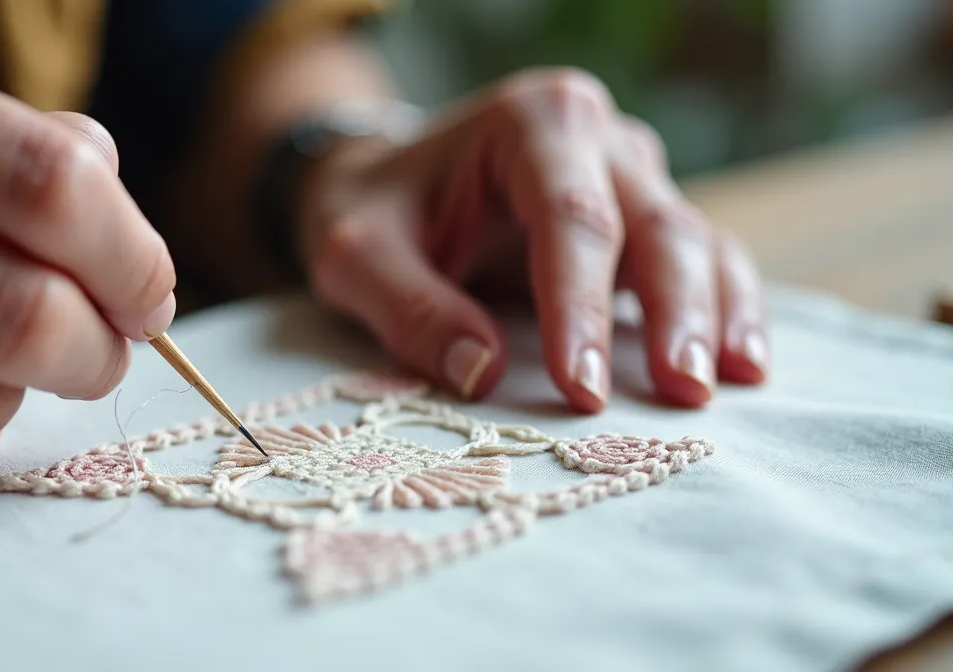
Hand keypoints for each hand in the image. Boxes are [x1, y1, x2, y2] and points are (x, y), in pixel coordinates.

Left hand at [297, 68, 765, 410]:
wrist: (388, 184)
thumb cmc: (375, 214)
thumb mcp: (356, 255)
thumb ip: (408, 307)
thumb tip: (480, 373)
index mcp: (529, 123)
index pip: (570, 217)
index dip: (581, 306)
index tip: (582, 390)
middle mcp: (597, 138)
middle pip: (653, 224)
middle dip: (674, 311)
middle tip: (681, 393)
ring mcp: (630, 176)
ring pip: (693, 240)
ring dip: (714, 314)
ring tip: (721, 386)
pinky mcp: (644, 218)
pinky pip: (703, 258)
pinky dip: (726, 308)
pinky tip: (741, 366)